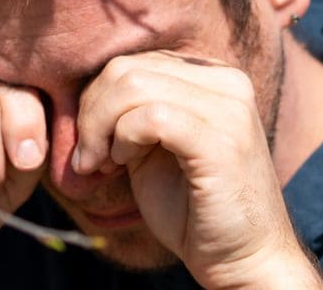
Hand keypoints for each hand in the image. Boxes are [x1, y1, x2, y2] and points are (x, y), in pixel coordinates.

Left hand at [72, 51, 322, 288]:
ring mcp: (229, 108)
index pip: (134, 62)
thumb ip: (128, 110)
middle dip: (91, 112)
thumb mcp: (152, 146)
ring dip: (100, 128)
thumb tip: (79, 92)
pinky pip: (150, 117)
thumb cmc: (192, 208)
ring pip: (132, 86)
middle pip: (127, 69)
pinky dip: (121, 139)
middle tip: (88, 157)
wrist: (243, 260)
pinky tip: (122, 164)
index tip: (92, 143)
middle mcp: (227, 82)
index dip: (97, 99)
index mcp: (212, 77)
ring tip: (102, 163)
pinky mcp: (221, 140)